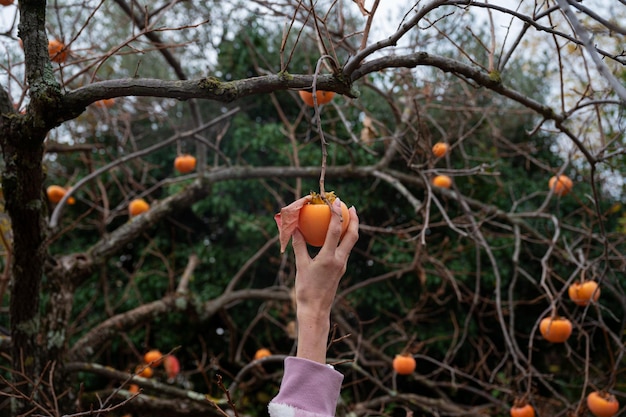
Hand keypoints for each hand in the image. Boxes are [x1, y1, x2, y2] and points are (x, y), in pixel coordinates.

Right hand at [291, 198, 358, 361]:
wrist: (316, 310)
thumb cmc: (306, 289)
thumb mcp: (300, 266)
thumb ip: (299, 246)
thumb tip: (295, 229)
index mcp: (329, 258)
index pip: (335, 230)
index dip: (336, 214)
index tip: (336, 201)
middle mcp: (340, 260)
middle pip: (352, 236)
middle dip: (355, 220)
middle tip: (350, 206)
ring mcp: (342, 265)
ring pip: (351, 243)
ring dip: (351, 228)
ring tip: (347, 217)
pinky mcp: (341, 270)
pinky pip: (345, 250)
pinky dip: (343, 239)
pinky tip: (336, 236)